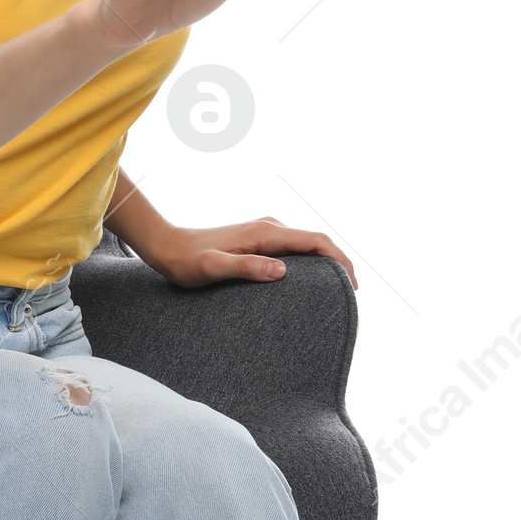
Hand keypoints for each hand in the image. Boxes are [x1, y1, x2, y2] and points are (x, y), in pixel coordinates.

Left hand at [145, 215, 357, 289]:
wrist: (167, 246)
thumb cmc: (186, 261)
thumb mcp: (213, 268)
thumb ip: (246, 268)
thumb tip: (282, 271)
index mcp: (264, 233)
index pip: (315, 240)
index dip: (339, 259)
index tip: (353, 283)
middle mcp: (269, 227)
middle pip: (316, 240)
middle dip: (338, 262)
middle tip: (352, 292)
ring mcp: (264, 231)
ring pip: (306, 244)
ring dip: (325, 262)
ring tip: (337, 289)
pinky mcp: (258, 239)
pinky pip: (293, 248)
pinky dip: (310, 261)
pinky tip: (310, 280)